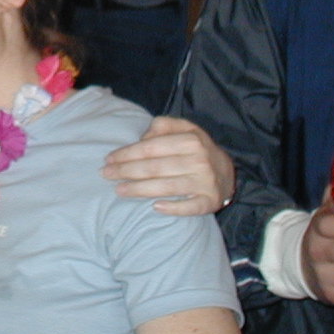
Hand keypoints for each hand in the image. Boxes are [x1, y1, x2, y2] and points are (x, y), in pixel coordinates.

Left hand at [104, 116, 233, 215]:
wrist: (227, 171)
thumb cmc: (196, 149)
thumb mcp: (184, 129)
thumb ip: (162, 126)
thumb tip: (142, 139)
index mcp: (191, 140)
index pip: (151, 148)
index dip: (127, 154)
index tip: (109, 159)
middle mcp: (199, 160)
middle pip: (154, 168)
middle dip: (126, 171)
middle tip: (105, 174)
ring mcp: (205, 182)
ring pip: (166, 187)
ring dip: (139, 190)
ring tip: (119, 190)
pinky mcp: (209, 201)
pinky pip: (188, 207)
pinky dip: (172, 208)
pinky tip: (154, 207)